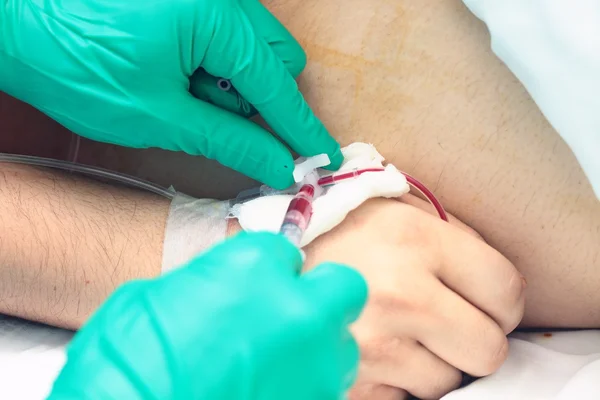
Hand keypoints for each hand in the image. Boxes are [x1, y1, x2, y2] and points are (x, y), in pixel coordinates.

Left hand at [0, 0, 340, 188]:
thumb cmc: (76, 64)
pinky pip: (229, 34)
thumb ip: (230, 140)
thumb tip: (280, 164)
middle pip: (279, 58)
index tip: (323, 159)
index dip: (302, 130)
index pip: (279, 86)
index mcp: (217, 18)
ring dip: (239, 85)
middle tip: (231, 129)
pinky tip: (180, 78)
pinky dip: (218, 66)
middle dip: (266, 101)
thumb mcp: (159, 116)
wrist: (12, 20)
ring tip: (189, 98)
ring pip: (255, 46)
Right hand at [48, 232, 366, 399]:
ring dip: (316, 348)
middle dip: (321, 296)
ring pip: (341, 347)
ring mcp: (314, 366)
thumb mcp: (157, 296)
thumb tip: (226, 290)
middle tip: (292, 313)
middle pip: (342, 287)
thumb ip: (212, 285)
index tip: (258, 282)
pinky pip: (324, 389)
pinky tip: (271, 390)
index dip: (270, 268)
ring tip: (280, 363)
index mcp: (253, 267)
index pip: (284, 250)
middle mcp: (297, 310)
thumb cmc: (127, 359)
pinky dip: (303, 386)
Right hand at [302, 195, 525, 399]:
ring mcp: (370, 344)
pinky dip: (396, 379)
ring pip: (445, 382)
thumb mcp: (396, 210)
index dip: (504, 302)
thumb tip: (497, 286)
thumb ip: (453, 237)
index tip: (489, 303)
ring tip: (399, 331)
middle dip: (475, 339)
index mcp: (414, 240)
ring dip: (431, 362)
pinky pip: (402, 397)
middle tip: (450, 322)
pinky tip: (374, 347)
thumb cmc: (336, 230)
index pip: (506, 290)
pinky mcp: (349, 380)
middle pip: (487, 349)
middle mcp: (397, 293)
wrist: (261, 257)